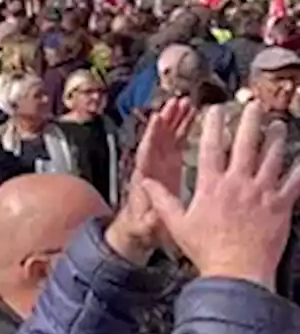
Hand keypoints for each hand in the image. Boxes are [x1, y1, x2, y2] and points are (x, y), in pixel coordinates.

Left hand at [106, 100, 196, 263]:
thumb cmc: (142, 229)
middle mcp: (151, 166)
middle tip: (176, 103)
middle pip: (157, 138)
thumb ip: (152, 220)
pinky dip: (184, 127)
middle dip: (166, 120)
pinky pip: (177, 141)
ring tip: (186, 102)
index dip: (151, 136)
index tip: (157, 119)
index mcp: (144, 178)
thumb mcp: (148, 227)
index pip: (146, 153)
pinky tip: (193, 115)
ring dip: (175, 119)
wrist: (138, 231)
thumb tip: (157, 214)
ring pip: (167, 136)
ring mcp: (160, 163)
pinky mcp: (170, 164)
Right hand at [138, 101, 299, 286]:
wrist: (236, 274)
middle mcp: (238, 183)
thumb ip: (163, 201)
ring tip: (278, 124)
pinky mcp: (281, 206)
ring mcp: (262, 193)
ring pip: (273, 156)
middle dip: (251, 119)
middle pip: (247, 142)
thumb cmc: (208, 252)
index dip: (214, 124)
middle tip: (255, 104)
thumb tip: (146, 184)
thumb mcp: (178, 225)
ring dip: (277, 137)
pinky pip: (294, 181)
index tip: (216, 109)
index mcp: (212, 186)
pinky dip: (298, 167)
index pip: (212, 146)